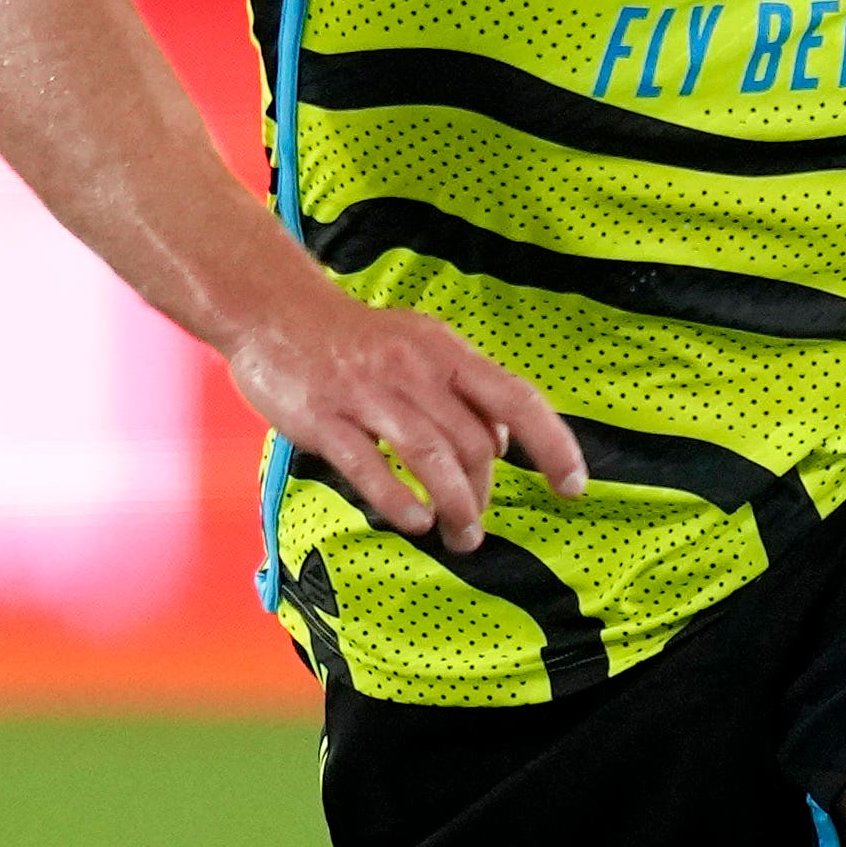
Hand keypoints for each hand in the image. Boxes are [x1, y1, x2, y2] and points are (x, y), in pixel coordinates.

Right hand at [222, 281, 584, 555]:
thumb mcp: (419, 346)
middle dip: (484, 493)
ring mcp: (367, 393)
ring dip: (455, 507)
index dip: (552, 444)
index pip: (516, 399)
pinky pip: (371, 468)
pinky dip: (399, 501)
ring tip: (460, 537)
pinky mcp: (324, 418)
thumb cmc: (354, 339)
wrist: (273, 309)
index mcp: (445, 351)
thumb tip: (500, 444)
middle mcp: (413, 369)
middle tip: (475, 525)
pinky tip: (414, 522)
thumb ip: (461, 392)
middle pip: (473, 443)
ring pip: (431, 459)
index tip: (573, 486)